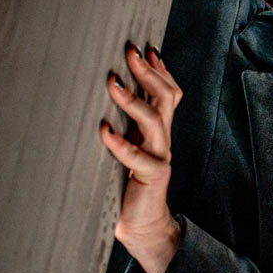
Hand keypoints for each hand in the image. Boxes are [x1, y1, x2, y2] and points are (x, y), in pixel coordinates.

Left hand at [100, 42, 183, 272]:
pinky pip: (137, 158)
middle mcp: (163, 140)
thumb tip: (112, 93)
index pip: (169, 93)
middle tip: (130, 52)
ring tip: (114, 83)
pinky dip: (120, 143)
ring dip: (134, 100)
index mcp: (159, 131)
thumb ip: (130, 123)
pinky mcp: (151, 177)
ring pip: (154, 122)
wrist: (143, 223)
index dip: (161, 70)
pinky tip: (104, 131)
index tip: (147, 48)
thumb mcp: (132, 145)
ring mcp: (160, 158)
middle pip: (165, 99)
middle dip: (148, 73)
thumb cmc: (130, 183)